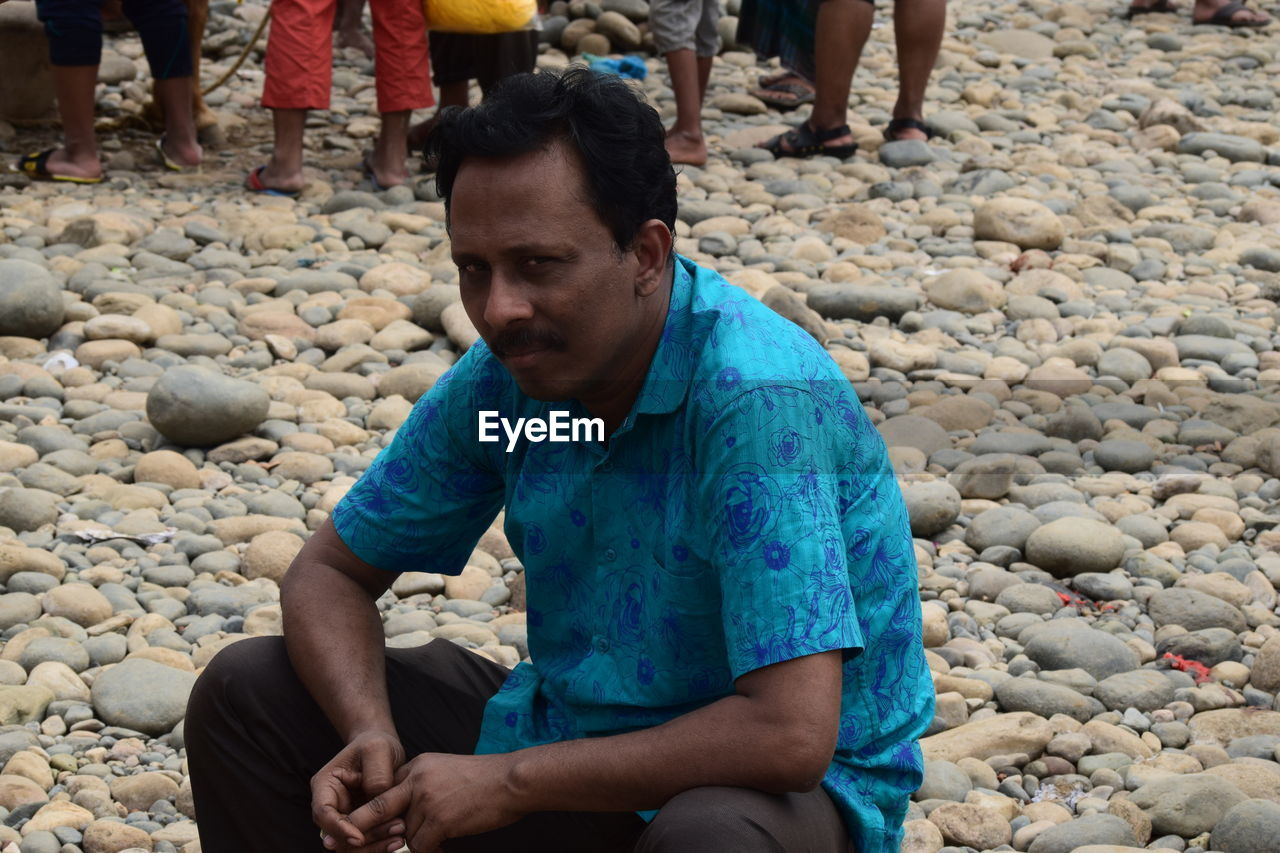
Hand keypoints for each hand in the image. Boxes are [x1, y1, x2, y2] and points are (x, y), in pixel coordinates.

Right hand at [312, 730, 407, 851]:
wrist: (384, 749)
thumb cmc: (375, 745)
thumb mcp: (377, 749)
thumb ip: (375, 774)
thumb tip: (375, 799)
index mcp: (325, 785)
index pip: (324, 813)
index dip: (338, 828)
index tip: (359, 837)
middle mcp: (331, 806)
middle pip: (336, 835)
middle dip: (363, 839)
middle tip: (394, 831)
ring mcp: (345, 817)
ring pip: (350, 844)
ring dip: (373, 845)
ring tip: (400, 837)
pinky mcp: (362, 824)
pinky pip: (366, 843)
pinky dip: (380, 844)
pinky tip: (399, 839)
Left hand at [347, 753, 524, 852]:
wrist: (512, 781)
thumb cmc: (484, 780)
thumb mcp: (445, 770)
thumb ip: (421, 785)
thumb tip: (403, 813)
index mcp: (417, 765)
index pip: (383, 790)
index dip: (372, 812)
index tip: (360, 825)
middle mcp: (417, 779)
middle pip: (377, 809)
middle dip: (361, 828)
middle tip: (346, 844)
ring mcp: (427, 799)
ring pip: (405, 835)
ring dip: (421, 841)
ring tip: (443, 835)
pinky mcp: (439, 819)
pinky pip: (421, 846)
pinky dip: (432, 849)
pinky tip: (447, 843)